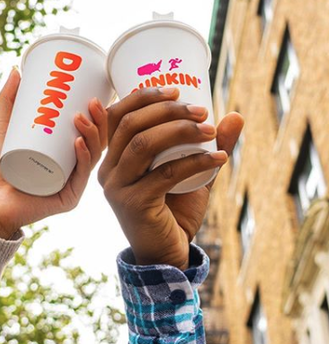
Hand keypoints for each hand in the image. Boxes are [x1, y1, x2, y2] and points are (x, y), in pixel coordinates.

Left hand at [0, 69, 107, 238]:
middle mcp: (71, 168)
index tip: (94, 93)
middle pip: (96, 142)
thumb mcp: (1, 127)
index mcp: (63, 153)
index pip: (89, 132)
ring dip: (92, 135)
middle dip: (100, 121)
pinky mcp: (67, 198)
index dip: (98, 115)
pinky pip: (81, 178)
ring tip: (79, 118)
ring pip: (93, 156)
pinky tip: (78, 144)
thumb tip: (16, 69)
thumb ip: (7, 100)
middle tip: (90, 102)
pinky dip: (83, 159)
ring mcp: (71, 184)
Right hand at [98, 87, 243, 268]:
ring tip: (210, 129)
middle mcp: (108, 170)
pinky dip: (195, 161)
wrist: (166, 253)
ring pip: (143, 144)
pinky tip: (220, 159)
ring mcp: (117, 188)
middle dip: (167, 110)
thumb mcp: (191, 172)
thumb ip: (207, 146)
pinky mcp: (133, 204)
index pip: (117, 115)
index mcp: (114, 158)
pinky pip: (165, 174)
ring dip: (179, 130)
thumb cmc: (174, 210)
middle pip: (131, 125)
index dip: (143, 97)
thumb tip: (235, 115)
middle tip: (201, 111)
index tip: (177, 90)